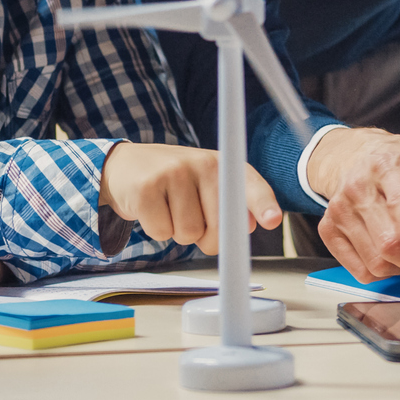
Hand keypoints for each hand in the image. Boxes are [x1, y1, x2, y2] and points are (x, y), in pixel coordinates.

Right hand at [100, 142, 280, 253]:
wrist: (126, 167)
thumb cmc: (176, 183)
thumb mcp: (207, 186)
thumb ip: (232, 206)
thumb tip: (247, 225)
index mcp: (224, 165)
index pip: (250, 185)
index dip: (262, 204)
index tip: (273, 220)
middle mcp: (202, 163)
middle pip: (219, 227)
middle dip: (207, 236)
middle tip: (192, 217)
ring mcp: (173, 172)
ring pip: (188, 234)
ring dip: (178, 232)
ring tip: (169, 208)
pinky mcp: (146, 187)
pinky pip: (161, 232)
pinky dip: (156, 230)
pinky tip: (152, 208)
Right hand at [308, 127, 399, 280]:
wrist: (359, 155)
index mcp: (391, 167)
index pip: (399, 199)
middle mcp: (359, 187)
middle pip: (388, 244)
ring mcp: (339, 210)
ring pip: (375, 264)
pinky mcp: (328, 230)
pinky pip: (361, 272)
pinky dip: (382, 271)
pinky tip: (389, 253)